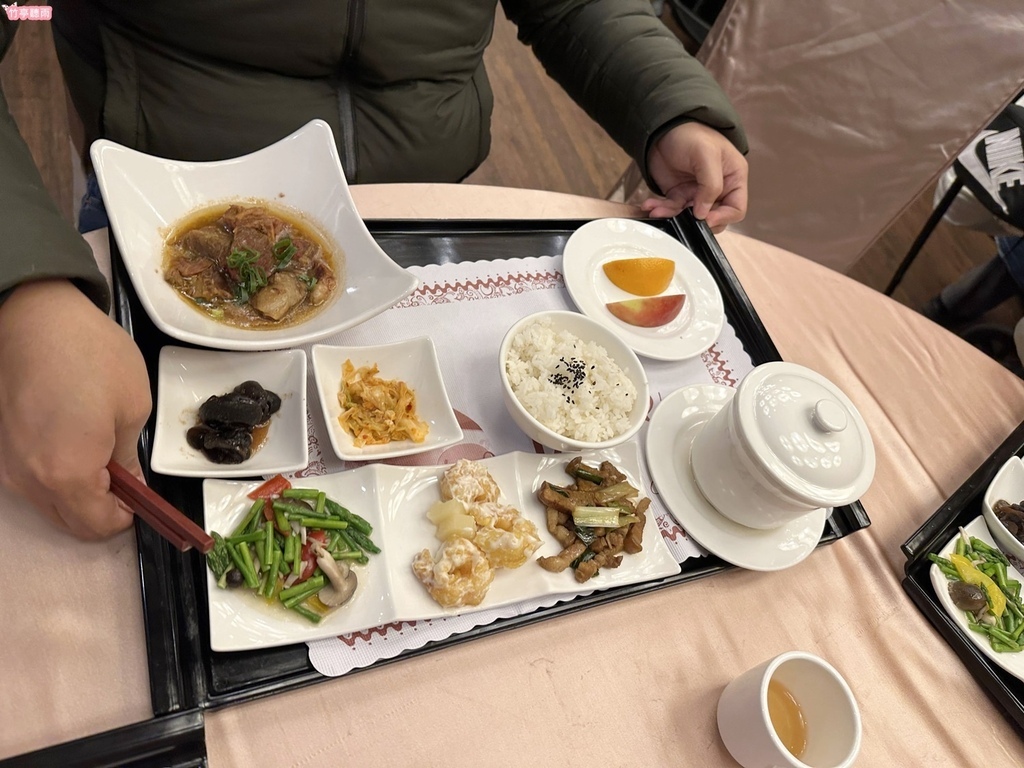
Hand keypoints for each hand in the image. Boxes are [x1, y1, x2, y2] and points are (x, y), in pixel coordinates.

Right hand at [0, 279, 151, 538]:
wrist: (34, 316)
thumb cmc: (93, 357)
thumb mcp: (132, 407)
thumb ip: (129, 458)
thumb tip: (131, 485)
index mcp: (66, 475)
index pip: (96, 526)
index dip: (126, 517)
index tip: (143, 496)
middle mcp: (29, 480)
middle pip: (70, 522)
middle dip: (102, 511)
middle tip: (126, 478)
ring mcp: (8, 464)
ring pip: (48, 503)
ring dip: (78, 494)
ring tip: (103, 454)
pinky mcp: (0, 446)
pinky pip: (33, 478)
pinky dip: (57, 475)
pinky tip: (75, 442)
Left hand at [641, 121, 748, 232]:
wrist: (662, 127)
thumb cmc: (691, 134)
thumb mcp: (706, 155)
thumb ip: (711, 185)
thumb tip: (704, 213)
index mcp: (733, 178)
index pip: (736, 209)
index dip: (723, 217)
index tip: (705, 219)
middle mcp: (718, 188)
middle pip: (714, 217)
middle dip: (696, 221)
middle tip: (680, 217)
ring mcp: (697, 193)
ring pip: (689, 218)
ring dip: (673, 216)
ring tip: (657, 209)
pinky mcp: (679, 194)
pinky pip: (672, 209)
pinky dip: (661, 210)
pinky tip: (650, 205)